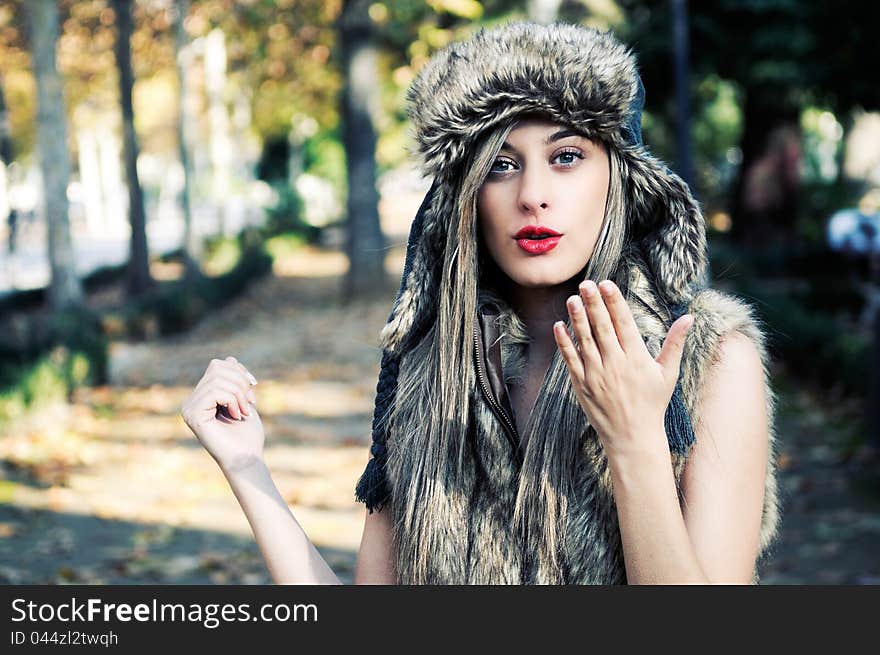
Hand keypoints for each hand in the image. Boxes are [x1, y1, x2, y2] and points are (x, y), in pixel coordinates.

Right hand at [181, 356, 263, 472]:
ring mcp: (189, 408)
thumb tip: (229, 358)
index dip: (239, 371)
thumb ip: (235, 380)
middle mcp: (191, 401)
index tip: (253, 388)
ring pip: (217, 379)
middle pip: (217, 368)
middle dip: (240, 381)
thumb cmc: (247, 434)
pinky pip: (215, 391)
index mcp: (202, 396)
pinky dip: (232, 400)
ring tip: (244, 411)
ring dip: (239, 393)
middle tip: (250, 402)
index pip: (218, 365)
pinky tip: (236, 415)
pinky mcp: (192, 415)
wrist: (246, 458)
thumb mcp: (244, 399)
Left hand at [552, 279, 693, 460]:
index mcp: (636, 358)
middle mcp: (615, 364)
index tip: (607, 284)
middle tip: (586, 283)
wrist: (632, 437)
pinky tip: (559, 326)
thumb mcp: (668, 373)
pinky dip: (564, 343)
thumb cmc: (652, 403)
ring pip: (585, 341)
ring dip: (577, 318)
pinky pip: (570, 360)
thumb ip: (675, 343)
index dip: (614, 302)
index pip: (623, 323)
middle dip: (593, 303)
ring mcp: (596, 374)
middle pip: (602, 327)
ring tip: (572, 298)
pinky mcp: (582, 385)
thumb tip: (689, 317)